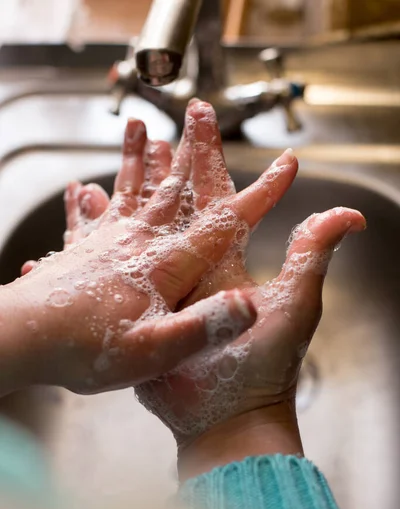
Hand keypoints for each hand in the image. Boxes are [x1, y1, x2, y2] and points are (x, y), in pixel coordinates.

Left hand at [4, 111, 292, 396]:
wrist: (20, 337)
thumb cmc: (83, 349)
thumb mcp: (152, 351)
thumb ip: (201, 327)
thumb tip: (249, 305)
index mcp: (164, 265)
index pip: (223, 224)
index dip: (259, 195)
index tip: (285, 167)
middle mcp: (137, 243)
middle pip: (174, 192)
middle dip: (194, 156)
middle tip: (200, 119)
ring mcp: (106, 243)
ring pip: (131, 192)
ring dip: (140, 161)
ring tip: (141, 129)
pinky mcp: (82, 252)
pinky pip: (90, 217)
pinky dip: (90, 199)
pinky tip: (83, 188)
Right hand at [134, 101, 365, 449]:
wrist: (228, 419)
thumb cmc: (265, 366)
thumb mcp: (295, 302)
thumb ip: (313, 254)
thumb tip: (352, 214)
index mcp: (226, 259)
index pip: (216, 195)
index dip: (209, 156)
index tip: (201, 118)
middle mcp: (195, 270)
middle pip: (175, 207)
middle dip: (165, 168)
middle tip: (151, 130)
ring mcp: (165, 292)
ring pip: (142, 236)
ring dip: (129, 203)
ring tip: (110, 173)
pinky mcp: (142, 316)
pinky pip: (119, 276)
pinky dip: (102, 249)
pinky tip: (84, 228)